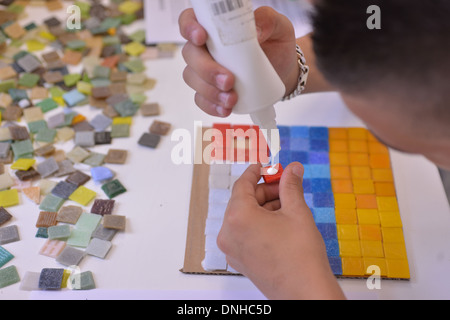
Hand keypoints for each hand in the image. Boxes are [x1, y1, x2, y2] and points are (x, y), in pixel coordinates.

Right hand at [179, 7, 299, 117]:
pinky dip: (211, 106)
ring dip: (209, 91)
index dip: (189, 27)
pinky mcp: (211, 90)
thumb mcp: (279, 26)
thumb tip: (255, 32)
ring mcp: (205, 70)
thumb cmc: (277, 45)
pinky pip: (201, 99)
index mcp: (215, 26)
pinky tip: (225, 109)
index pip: (190, 20)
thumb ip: (268, 20)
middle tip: (228, 80)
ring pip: (192, 78)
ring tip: (232, 98)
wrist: (284, 72)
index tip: (202, 38)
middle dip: (206, 69)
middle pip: (190, 54)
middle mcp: (205, 47)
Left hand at [217, 163, 344, 299]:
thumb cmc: (301, 255)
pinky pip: (244, 233)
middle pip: (243, 201)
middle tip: (285, 187)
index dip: (256, 171)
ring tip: (288, 206)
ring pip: (244, 217)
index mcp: (238, 217)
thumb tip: (293, 168)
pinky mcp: (239, 260)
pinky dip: (259, 223)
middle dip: (265, 191)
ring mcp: (232, 249)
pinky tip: (280, 223)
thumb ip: (291, 185)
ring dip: (264, 208)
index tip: (266, 165)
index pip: (242, 184)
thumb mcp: (297, 212)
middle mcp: (228, 233)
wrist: (304, 292)